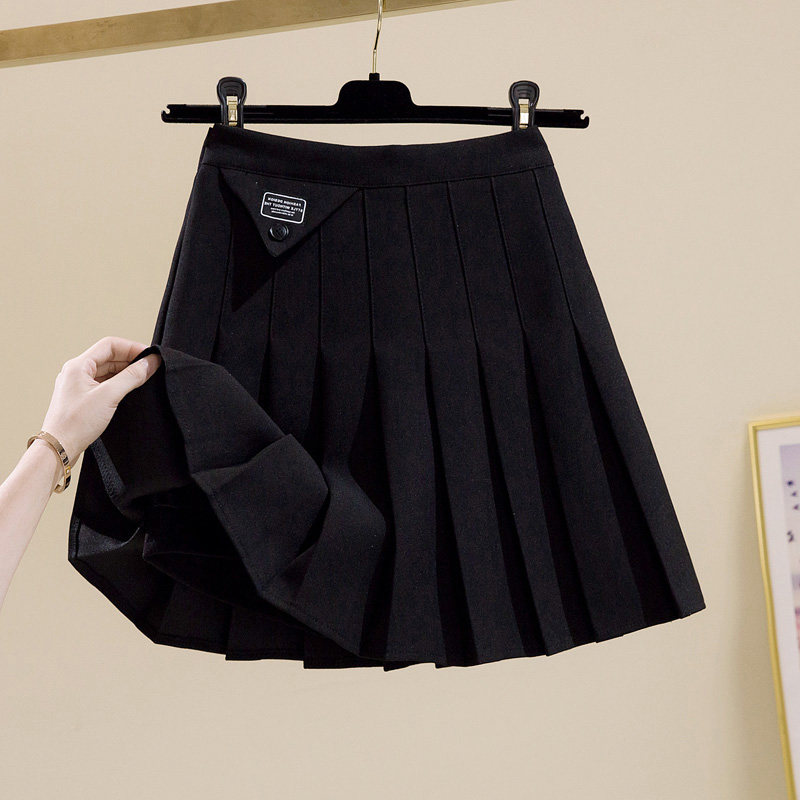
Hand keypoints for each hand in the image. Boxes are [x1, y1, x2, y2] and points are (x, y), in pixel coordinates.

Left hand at [40, 336, 161, 464]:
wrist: (59, 448)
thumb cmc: (76, 423)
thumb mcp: (109, 396)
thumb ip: (132, 377)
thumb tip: (151, 362)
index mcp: (78, 366)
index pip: (109, 345)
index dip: (132, 348)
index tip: (150, 356)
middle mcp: (76, 372)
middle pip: (109, 357)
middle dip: (131, 360)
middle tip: (151, 368)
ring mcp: (79, 385)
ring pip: (107, 371)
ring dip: (126, 372)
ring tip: (144, 379)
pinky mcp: (83, 398)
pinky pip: (104, 384)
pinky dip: (119, 384)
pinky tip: (130, 390)